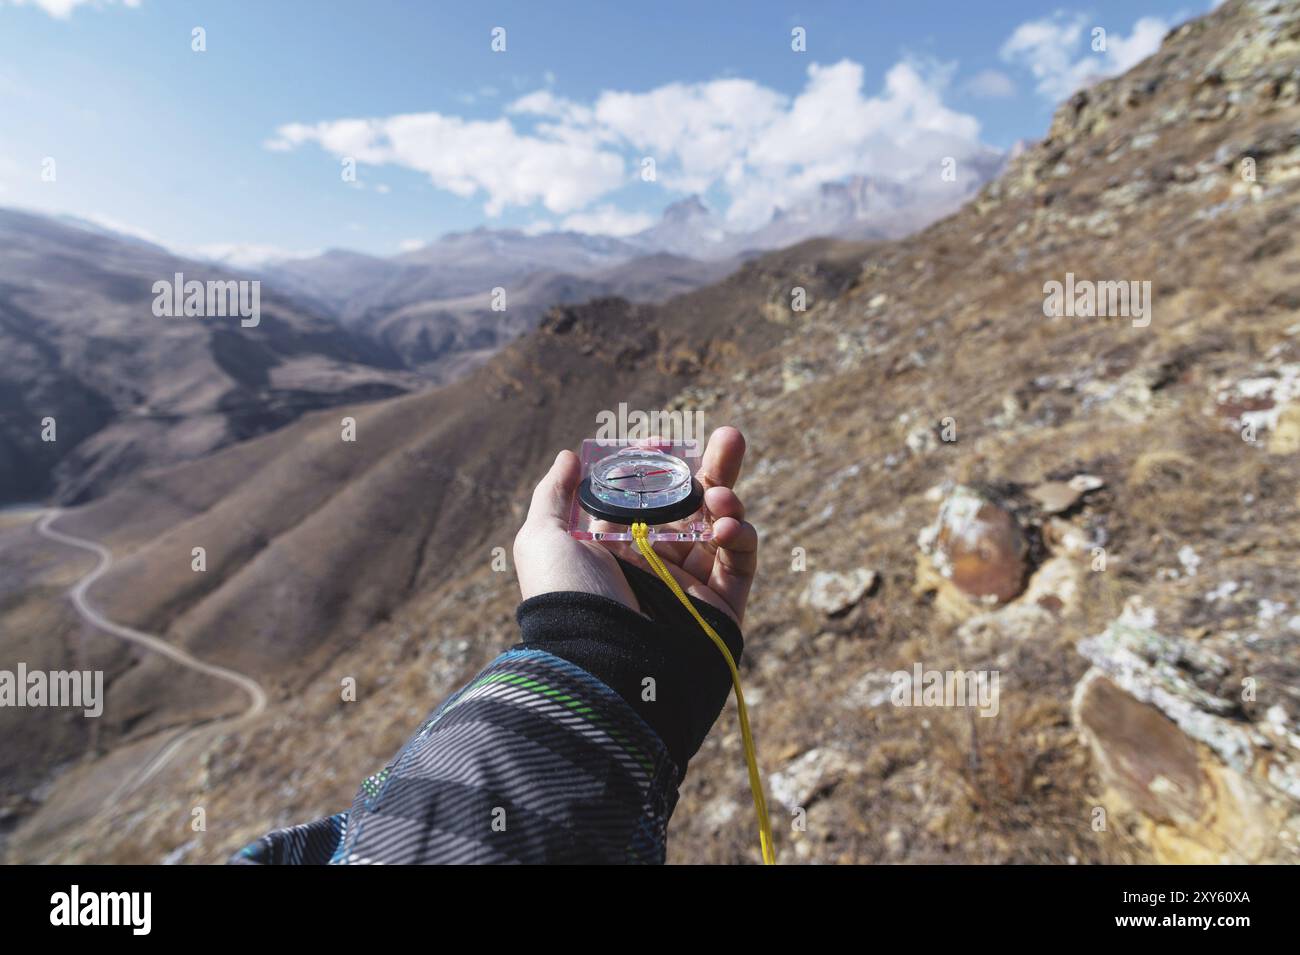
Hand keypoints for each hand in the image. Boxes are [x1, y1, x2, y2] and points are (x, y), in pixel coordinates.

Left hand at [513, 426, 758, 623]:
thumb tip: (570, 457)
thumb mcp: (541, 540)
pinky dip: (741, 535)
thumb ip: (554, 494)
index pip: (647, 494)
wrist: (600, 664)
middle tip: (730, 437)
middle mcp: (655, 560)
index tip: (664, 443)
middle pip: (693, 502)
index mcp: (615, 545)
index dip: (659, 465)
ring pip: (722, 525)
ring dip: (727, 499)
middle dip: (714, 467)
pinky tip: (727, 526)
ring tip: (720, 497)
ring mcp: (691, 582)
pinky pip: (741, 560)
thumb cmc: (566, 598)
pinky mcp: (722, 605)